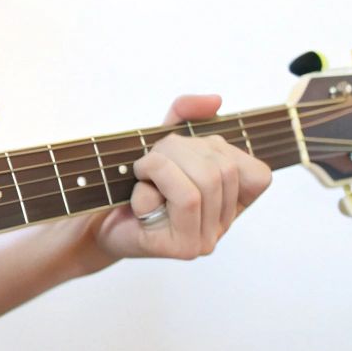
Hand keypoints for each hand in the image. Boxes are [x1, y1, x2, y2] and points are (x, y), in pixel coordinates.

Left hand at [89, 94, 272, 261]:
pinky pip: (184, 200)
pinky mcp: (183, 248)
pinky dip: (151, 186)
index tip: (183, 155)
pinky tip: (135, 198)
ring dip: (162, 166)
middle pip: (223, 169)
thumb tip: (215, 101)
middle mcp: (223, 224)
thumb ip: (187, 116)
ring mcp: (205, 240)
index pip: (257, 173)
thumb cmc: (132, 183)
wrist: (95, 220)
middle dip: (179, 150)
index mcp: (231, 202)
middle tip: (148, 161)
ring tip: (140, 174)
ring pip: (204, 182)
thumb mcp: (162, 142)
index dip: (218, 150)